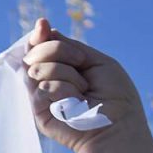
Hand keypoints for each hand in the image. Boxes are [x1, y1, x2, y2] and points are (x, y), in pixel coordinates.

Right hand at [21, 19, 152, 152]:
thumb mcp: (97, 61)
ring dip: (65, 73)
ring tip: (83, 90)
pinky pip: (43, 87)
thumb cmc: (114, 96)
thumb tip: (44, 29)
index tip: (43, 25)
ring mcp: (43, 95)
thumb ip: (70, 46)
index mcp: (64, 66)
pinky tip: (75, 103)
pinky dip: (63, 90)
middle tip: (80, 63)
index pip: (43, 45)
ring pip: (37, 67)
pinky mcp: (39, 111)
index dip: (40, 34)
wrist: (117, 126)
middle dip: (57, 50)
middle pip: (36, 51)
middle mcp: (50, 79)